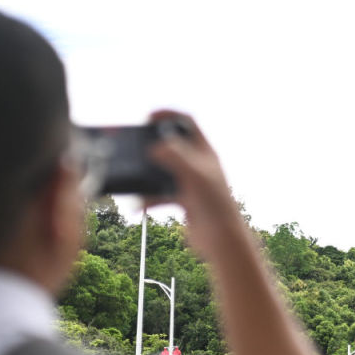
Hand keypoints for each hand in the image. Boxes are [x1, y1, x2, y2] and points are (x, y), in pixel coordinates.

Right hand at [146, 110, 244, 259]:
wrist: (222, 239)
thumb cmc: (215, 205)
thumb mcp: (194, 175)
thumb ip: (175, 156)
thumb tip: (155, 147)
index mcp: (204, 152)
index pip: (187, 123)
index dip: (168, 115)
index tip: (148, 116)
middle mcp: (197, 165)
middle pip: (171, 145)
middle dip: (152, 145)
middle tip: (135, 145)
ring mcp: (190, 182)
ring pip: (162, 171)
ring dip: (146, 174)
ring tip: (132, 177)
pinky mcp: (183, 200)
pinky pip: (160, 193)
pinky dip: (148, 196)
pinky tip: (139, 203)